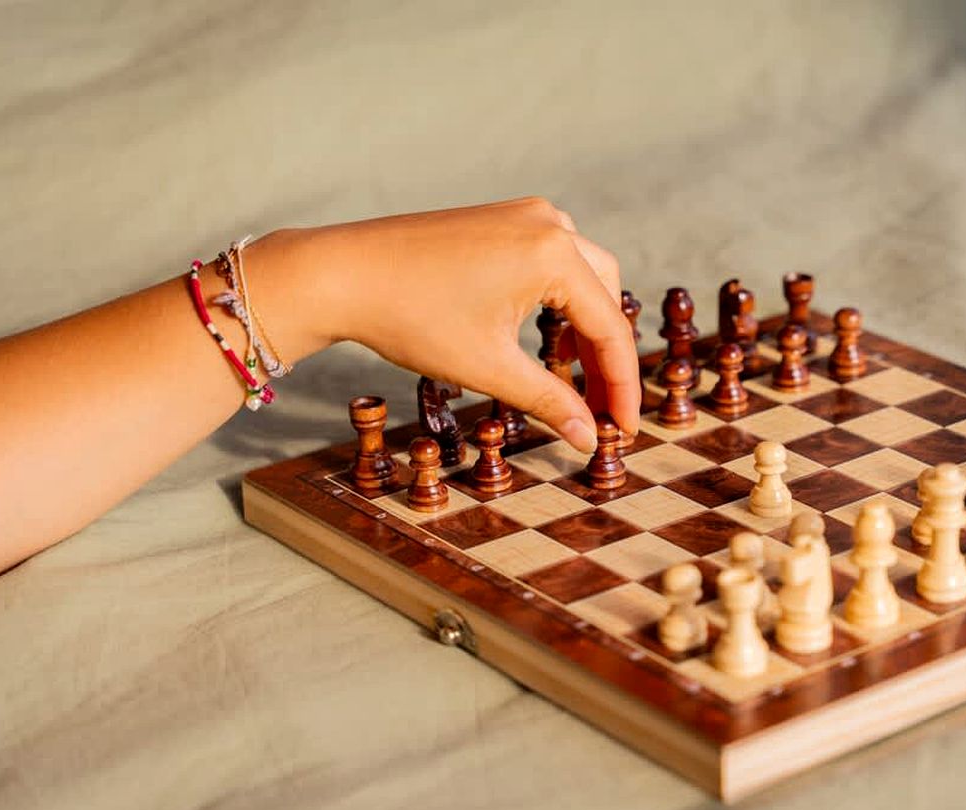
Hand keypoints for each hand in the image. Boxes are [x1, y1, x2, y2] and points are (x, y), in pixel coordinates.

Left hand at [255, 197, 639, 450]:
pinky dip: (560, 303)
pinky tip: (547, 340)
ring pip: (584, 277)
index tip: (623, 429)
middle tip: (602, 412)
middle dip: (607, 358)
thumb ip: (550, 401)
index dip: (622, 387)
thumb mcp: (488, 368)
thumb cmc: (410, 316)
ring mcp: (525, 216)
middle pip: (605, 297)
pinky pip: (554, 262)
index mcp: (554, 254)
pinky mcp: (501, 219)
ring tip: (578, 382)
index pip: (609, 329)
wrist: (342, 273)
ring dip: (586, 329)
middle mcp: (549, 224)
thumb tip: (588, 438)